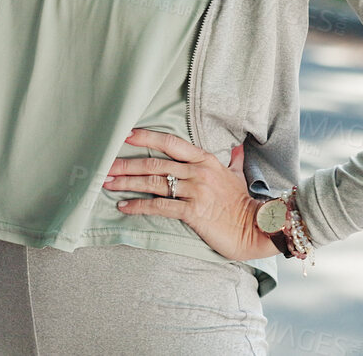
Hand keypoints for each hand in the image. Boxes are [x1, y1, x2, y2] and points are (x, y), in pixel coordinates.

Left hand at [104, 129, 278, 261]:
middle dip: (126, 164)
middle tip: (104, 165)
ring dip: (127, 183)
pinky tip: (123, 206)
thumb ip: (234, 159)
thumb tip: (238, 146)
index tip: (126, 135)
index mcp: (205, 160)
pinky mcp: (192, 212)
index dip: (146, 137)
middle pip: (154, 163)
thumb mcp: (237, 176)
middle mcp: (197, 172)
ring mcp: (194, 191)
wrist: (258, 227)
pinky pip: (159, 206)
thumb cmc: (244, 203)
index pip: (170, 143)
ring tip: (107, 184)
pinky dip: (139, 206)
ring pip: (153, 183)